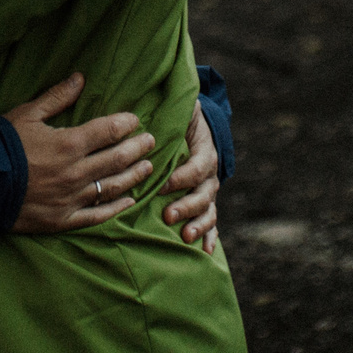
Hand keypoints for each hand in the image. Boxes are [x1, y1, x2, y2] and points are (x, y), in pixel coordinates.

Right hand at [6, 73, 153, 235]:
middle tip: (150, 142)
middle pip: (117, 159)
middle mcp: (76, 172)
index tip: (135, 120)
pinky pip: (97, 215)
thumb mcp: (27, 113)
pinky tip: (129, 202)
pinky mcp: (63, 219)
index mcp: (69, 143)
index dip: (126, 124)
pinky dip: (116, 208)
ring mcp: (72, 198)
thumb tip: (80, 78)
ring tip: (148, 167)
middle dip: (138, 148)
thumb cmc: (0, 144)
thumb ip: (57, 97)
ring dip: (134, 176)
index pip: (108, 131)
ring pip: (113, 187)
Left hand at [159, 101, 222, 254]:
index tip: (161, 184)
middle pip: (203, 192)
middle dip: (187, 205)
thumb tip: (142, 100)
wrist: (195, 122)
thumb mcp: (178, 109)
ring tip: (185, 236)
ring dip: (198, 223)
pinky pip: (210, 221)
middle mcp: (208, 171)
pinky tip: (204, 252)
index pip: (197, 166)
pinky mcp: (204, 201)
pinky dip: (209, 237)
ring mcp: (207, 188)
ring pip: (208, 209)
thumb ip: (168, 108)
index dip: (181, 176)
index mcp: (203, 149)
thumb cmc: (178, 116)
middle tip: (168, 215)